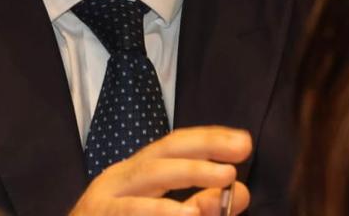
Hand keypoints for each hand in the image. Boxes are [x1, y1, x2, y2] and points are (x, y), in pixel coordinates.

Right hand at [69, 126, 251, 215]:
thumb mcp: (163, 214)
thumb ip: (201, 205)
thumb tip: (241, 190)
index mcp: (136, 174)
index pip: (174, 146)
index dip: (208, 139)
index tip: (243, 141)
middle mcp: (120, 178)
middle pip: (164, 152)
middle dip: (204, 148)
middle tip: (241, 149)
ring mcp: (105, 197)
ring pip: (149, 177)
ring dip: (189, 173)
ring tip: (225, 177)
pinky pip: (129, 211)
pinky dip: (159, 212)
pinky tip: (187, 213)